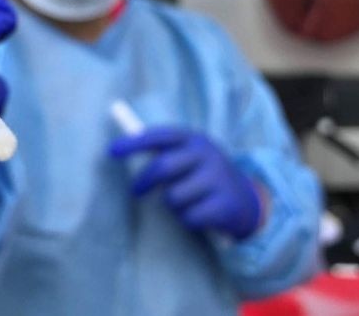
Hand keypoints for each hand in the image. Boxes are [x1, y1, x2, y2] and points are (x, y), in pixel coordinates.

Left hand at [110, 128, 262, 240]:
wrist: (247, 201)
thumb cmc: (204, 177)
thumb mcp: (190, 157)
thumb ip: (163, 152)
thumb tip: (119, 147)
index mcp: (195, 139)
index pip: (160, 136)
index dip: (134, 143)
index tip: (111, 151)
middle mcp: (207, 154)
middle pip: (163, 167)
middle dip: (144, 182)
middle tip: (136, 191)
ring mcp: (218, 179)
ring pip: (173, 197)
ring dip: (173, 206)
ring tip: (187, 203)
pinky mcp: (224, 204)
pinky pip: (189, 217)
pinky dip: (189, 221)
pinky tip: (201, 215)